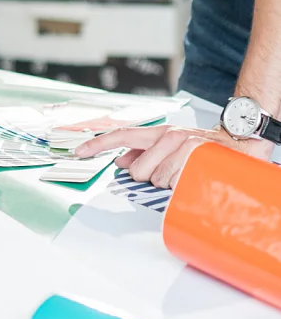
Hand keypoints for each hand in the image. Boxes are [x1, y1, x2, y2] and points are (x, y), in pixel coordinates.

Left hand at [75, 123, 273, 188]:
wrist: (240, 145)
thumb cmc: (204, 149)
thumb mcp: (171, 146)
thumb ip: (144, 152)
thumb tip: (120, 160)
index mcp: (159, 132)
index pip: (122, 135)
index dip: (98, 144)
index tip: (79, 151)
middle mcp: (169, 136)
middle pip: (138, 170)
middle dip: (149, 178)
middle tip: (170, 173)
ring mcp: (183, 147)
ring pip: (157, 180)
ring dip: (169, 183)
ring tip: (185, 174)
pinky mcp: (195, 158)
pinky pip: (175, 184)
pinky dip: (182, 186)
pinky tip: (192, 177)